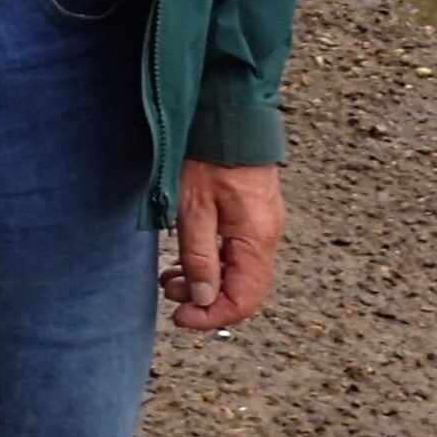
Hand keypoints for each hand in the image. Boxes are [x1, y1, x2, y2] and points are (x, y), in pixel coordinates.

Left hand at [163, 160, 283, 330]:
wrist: (230, 118)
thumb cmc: (210, 158)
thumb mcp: (194, 209)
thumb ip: (199, 257)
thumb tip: (204, 299)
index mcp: (256, 241)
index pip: (243, 300)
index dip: (212, 316)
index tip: (181, 319)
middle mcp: (265, 239)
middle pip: (242, 290)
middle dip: (205, 300)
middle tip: (171, 295)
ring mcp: (261, 227)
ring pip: (237, 272)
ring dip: (205, 281)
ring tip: (171, 279)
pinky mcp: (252, 216)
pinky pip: (236, 254)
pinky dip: (212, 262)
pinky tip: (185, 259)